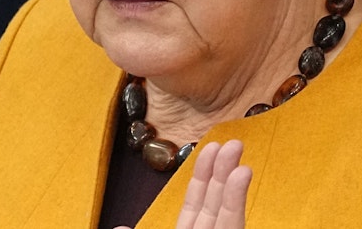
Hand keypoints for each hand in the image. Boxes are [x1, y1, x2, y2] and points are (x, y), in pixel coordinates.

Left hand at [120, 140, 252, 228]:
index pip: (195, 204)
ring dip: (233, 180)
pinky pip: (232, 224)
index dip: (201, 176)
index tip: (209, 148)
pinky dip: (236, 199)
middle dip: (222, 171)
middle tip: (232, 142)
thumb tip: (119, 228)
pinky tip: (241, 174)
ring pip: (228, 212)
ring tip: (237, 149)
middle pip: (214, 203)